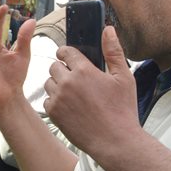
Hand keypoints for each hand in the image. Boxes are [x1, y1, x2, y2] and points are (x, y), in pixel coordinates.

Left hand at [44, 25, 139, 159]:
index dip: (67, 53)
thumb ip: (113, 51)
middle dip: (63, 69)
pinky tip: (70, 106)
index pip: (65, 51)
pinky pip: (47, 100)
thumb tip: (108, 30)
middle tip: (76, 79)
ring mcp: (58, 98)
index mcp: (84, 70)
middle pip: (54, 66)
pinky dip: (55, 101)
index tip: (70, 57)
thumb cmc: (122, 110)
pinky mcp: (53, 113)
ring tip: (74, 94)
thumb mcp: (123, 77)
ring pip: (49, 83)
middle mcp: (67, 82)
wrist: (114, 140)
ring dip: (58, 85)